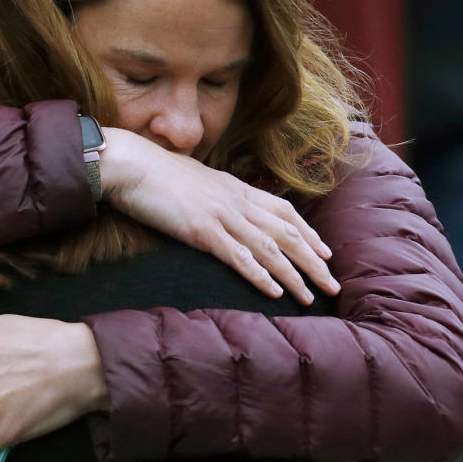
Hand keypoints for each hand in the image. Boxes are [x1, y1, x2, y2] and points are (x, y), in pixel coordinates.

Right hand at [99, 128, 337, 303]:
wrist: (129, 163)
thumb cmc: (152, 172)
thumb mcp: (192, 179)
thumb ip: (211, 193)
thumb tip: (216, 203)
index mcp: (234, 187)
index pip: (283, 211)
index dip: (308, 233)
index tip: (325, 253)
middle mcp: (235, 200)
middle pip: (286, 233)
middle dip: (313, 261)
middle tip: (333, 285)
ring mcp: (221, 214)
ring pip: (269, 248)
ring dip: (294, 275)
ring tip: (310, 297)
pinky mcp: (202, 229)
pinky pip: (238, 257)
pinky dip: (260, 275)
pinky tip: (274, 292)